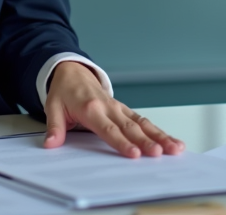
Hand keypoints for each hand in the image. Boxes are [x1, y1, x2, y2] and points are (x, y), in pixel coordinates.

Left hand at [43, 62, 183, 158]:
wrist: (72, 72)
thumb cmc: (64, 92)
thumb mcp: (53, 107)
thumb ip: (55, 127)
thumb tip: (51, 145)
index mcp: (90, 109)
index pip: (108, 129)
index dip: (121, 142)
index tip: (133, 154)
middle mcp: (108, 108)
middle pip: (130, 127)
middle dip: (146, 141)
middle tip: (159, 154)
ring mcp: (119, 108)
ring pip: (142, 124)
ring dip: (160, 136)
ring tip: (175, 148)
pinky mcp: (125, 110)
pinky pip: (144, 121)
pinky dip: (159, 131)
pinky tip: (173, 142)